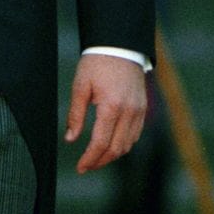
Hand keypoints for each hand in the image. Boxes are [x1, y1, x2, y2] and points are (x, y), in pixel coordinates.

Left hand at [65, 53, 146, 173]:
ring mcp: (139, 111)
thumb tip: (70, 139)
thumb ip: (75, 115)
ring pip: (128, 144)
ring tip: (95, 158)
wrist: (120, 46)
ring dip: (111, 155)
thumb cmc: (96, 64)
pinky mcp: (143, 109)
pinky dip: (123, 144)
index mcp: (111, 106)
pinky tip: (110, 145)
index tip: (80, 168)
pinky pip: (135, 134)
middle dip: (100, 162)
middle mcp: (129, 112)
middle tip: (85, 167)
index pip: (101, 143)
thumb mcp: (80, 86)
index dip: (89, 159)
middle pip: (116, 149)